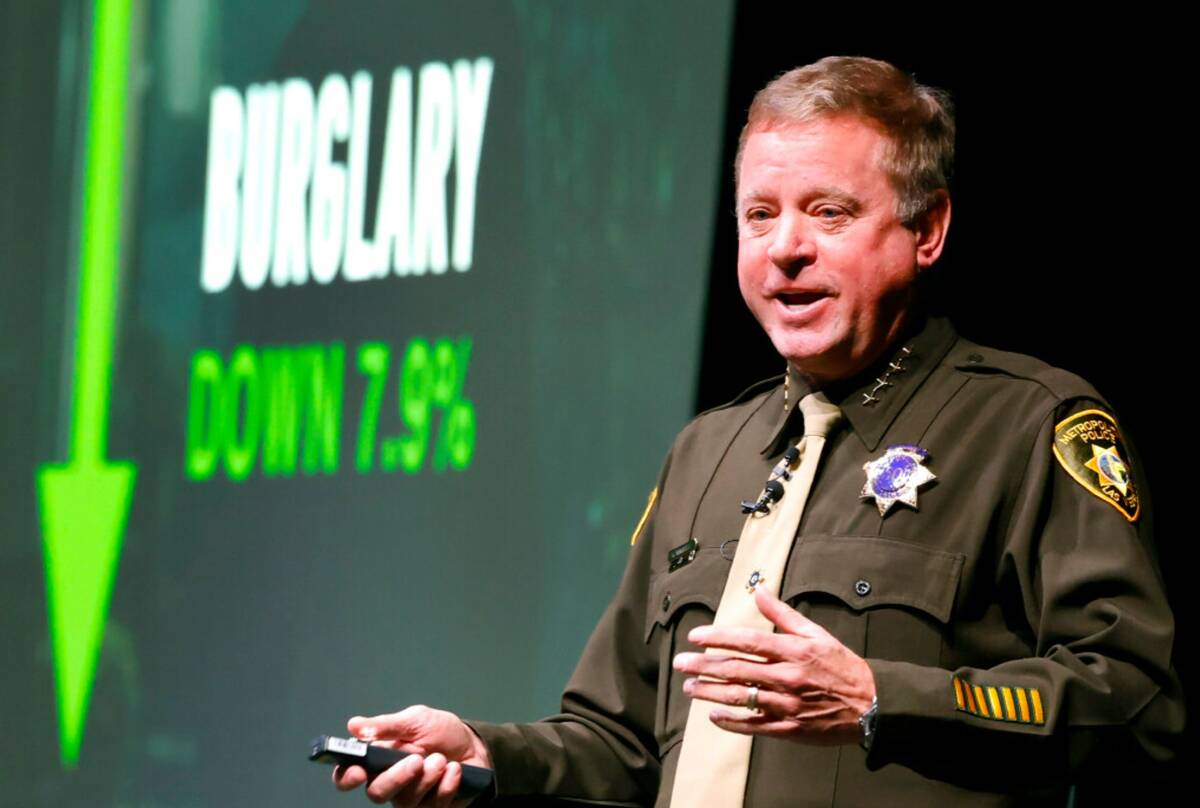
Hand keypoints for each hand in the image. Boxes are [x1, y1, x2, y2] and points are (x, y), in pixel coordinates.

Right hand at [331, 705, 492, 805]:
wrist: (474, 745)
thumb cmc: (440, 732)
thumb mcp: (416, 719)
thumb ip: (386, 725)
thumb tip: (354, 725)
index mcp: (378, 759)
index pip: (349, 775)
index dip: (347, 777)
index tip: (359, 771)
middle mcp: (390, 782)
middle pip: (376, 793)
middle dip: (396, 777)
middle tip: (417, 760)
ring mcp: (410, 798)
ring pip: (406, 801)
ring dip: (428, 778)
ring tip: (442, 759)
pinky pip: (433, 806)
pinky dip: (446, 785)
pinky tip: (455, 770)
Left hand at [672, 588, 874, 744]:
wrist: (870, 705)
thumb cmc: (841, 665)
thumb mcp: (816, 633)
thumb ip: (783, 614)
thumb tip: (760, 590)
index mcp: (793, 651)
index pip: (747, 641)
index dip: (717, 638)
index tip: (694, 636)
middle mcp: (786, 677)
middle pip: (736, 670)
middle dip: (703, 666)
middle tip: (679, 663)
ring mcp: (785, 705)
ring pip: (739, 697)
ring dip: (710, 692)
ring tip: (689, 687)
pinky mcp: (788, 728)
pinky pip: (753, 726)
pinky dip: (731, 722)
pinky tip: (713, 716)